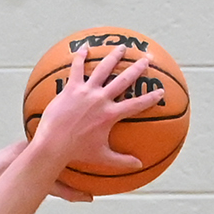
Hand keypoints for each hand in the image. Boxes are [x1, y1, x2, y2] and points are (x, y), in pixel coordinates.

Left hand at [25, 41, 158, 182]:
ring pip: (103, 69)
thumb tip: (139, 166)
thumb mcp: (102, 157)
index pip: (136, 105)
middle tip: (145, 60)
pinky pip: (77, 68)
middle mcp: (101, 99)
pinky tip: (84, 48)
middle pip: (123, 80)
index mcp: (110, 115)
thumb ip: (121, 161)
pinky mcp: (72, 88)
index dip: (150, 98)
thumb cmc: (76, 153)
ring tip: (122, 47)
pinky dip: (81, 57)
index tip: (161, 92)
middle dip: (136, 69)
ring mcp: (86, 92)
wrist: (53, 144)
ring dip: (114, 57)